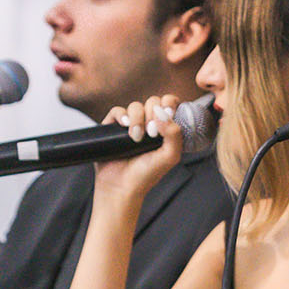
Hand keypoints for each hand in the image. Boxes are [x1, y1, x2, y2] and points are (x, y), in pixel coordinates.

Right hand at [91, 96, 183, 212]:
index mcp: (165, 129)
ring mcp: (131, 125)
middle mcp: (149, 125)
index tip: (168, 115)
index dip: (169, 105)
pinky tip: (124, 127)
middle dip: (153, 114)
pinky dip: (121, 116)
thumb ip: (175, 133)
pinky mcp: (113, 127)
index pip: (170, 104)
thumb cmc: (147, 175)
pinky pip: (117, 111)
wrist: (121, 187)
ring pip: (135, 105)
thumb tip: (162, 112)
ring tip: (136, 138)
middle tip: (151, 133)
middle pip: (153, 101)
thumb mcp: (170, 156)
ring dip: (137, 119)